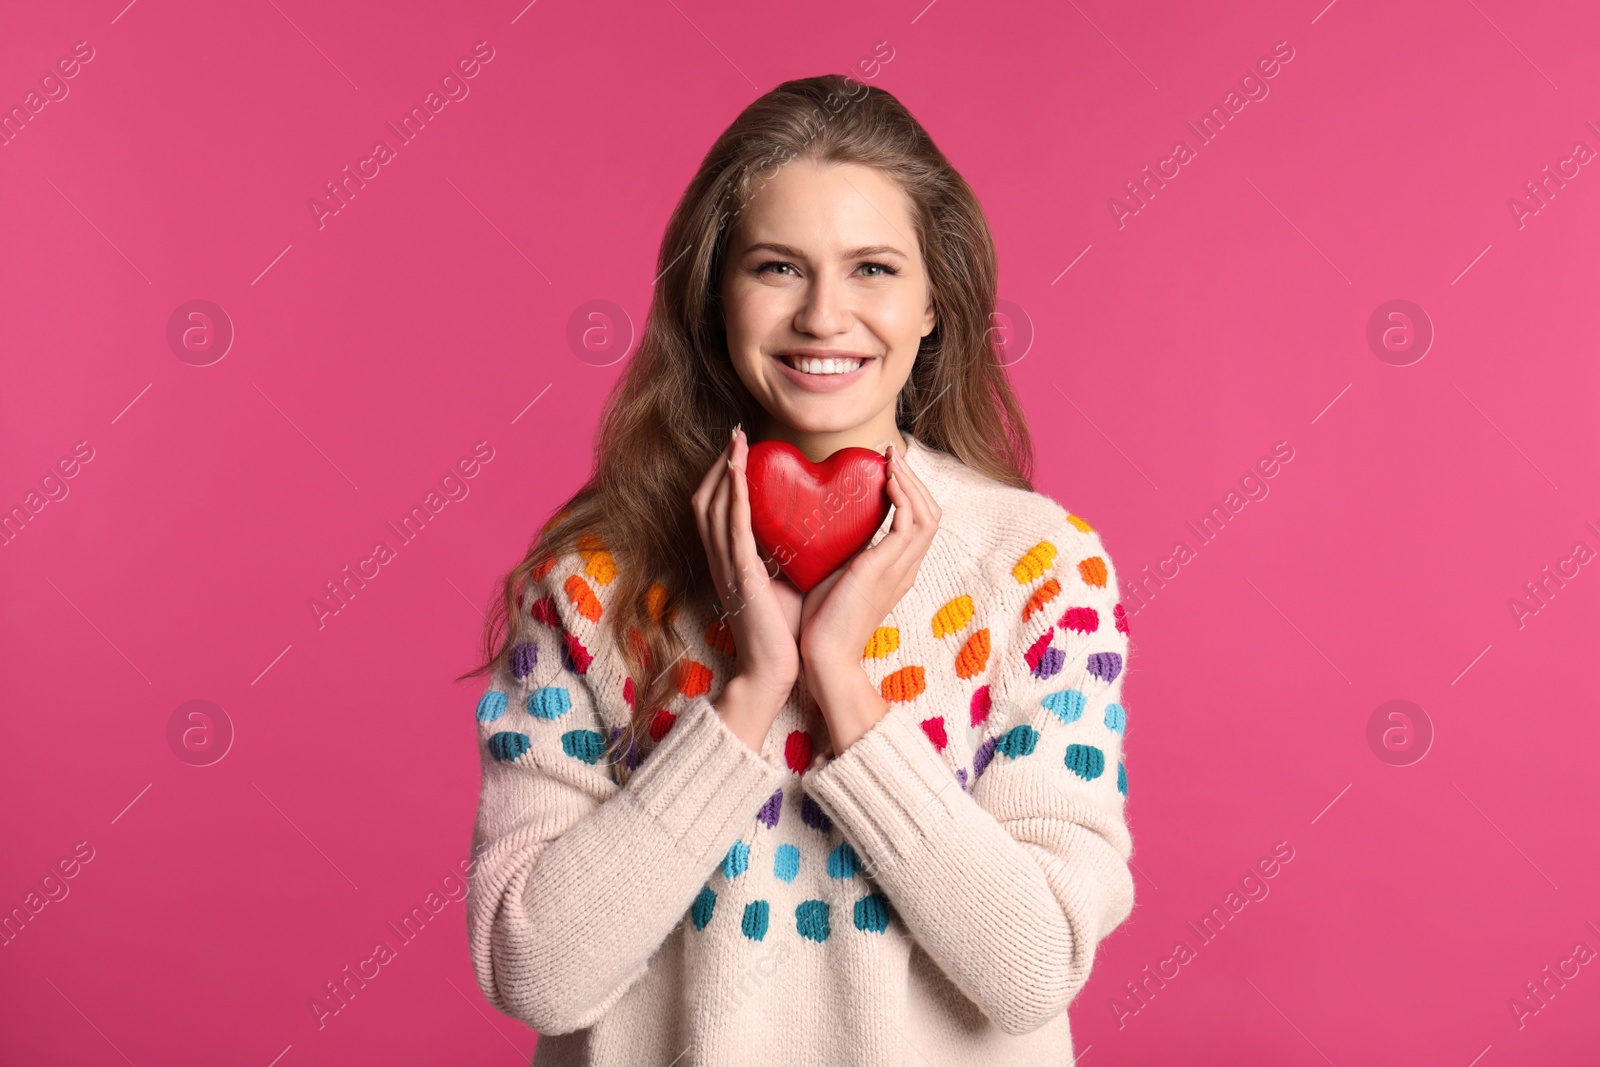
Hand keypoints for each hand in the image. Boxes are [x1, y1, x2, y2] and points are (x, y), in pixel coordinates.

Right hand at [691, 427, 802, 717]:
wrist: (773, 671)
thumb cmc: (783, 631)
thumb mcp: (784, 583)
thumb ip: (788, 556)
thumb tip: (813, 532)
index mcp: (729, 563)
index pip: (715, 511)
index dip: (722, 479)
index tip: (739, 452)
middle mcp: (721, 561)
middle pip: (705, 501)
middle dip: (718, 465)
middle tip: (736, 436)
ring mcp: (726, 567)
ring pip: (713, 508)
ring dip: (723, 471)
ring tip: (736, 442)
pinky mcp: (740, 575)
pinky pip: (731, 527)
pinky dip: (732, 495)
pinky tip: (737, 471)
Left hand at [799, 442, 941, 674]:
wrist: (823, 657)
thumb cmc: (821, 622)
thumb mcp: (836, 577)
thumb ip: (841, 553)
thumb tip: (822, 525)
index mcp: (897, 571)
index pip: (917, 524)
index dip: (908, 493)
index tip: (885, 469)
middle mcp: (906, 569)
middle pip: (931, 514)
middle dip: (914, 481)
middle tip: (890, 455)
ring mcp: (900, 570)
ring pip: (927, 515)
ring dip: (910, 482)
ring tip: (890, 460)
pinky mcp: (886, 569)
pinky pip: (909, 524)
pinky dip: (902, 497)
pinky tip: (886, 479)